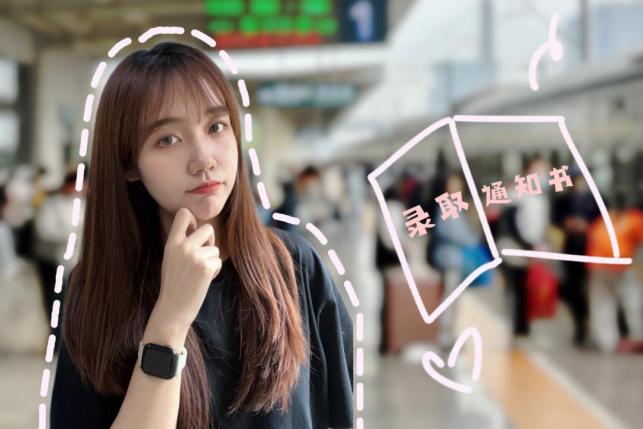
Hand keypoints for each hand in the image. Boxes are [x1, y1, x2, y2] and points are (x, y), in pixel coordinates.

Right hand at [154, 207, 221, 331]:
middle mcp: (182, 246)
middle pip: (208, 228)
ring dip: (212, 260)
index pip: (184, 213)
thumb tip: (197, 225)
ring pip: (215, 248)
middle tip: (202, 256)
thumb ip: (182, 241)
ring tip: (198, 273)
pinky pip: (218, 261)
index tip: (193, 232)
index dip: (193, 220)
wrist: (173, 309)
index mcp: (172, 242)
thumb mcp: (171, 258)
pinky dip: (214, 271)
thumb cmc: (174, 284)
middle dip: (210, 241)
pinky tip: (202, 281)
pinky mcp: (206, 267)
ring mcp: (194, 256)